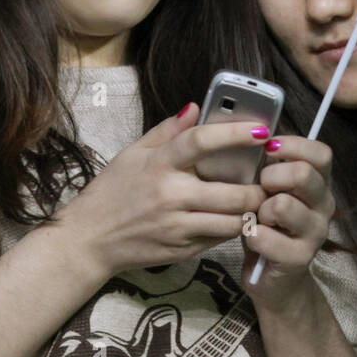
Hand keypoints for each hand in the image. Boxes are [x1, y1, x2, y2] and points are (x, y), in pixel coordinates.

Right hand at [60, 103, 267, 276]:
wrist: (89, 240)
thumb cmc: (111, 192)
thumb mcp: (132, 154)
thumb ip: (167, 131)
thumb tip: (195, 107)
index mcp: (158, 164)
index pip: (201, 142)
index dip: (234, 134)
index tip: (260, 131)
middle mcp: (170, 196)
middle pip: (232, 192)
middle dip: (258, 188)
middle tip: (268, 180)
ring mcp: (177, 227)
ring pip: (232, 222)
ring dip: (251, 212)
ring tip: (257, 201)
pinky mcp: (182, 250)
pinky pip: (218, 239)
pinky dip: (232, 229)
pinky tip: (236, 219)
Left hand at [241, 136, 334, 311]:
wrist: (272, 279)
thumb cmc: (267, 225)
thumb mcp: (270, 190)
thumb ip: (270, 165)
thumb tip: (256, 133)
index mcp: (320, 183)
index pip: (321, 153)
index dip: (294, 145)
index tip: (270, 147)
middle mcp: (325, 205)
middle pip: (303, 174)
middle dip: (271, 176)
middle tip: (261, 188)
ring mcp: (315, 233)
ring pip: (282, 205)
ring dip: (260, 210)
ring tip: (258, 218)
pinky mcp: (299, 258)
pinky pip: (264, 236)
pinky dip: (251, 236)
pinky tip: (253, 240)